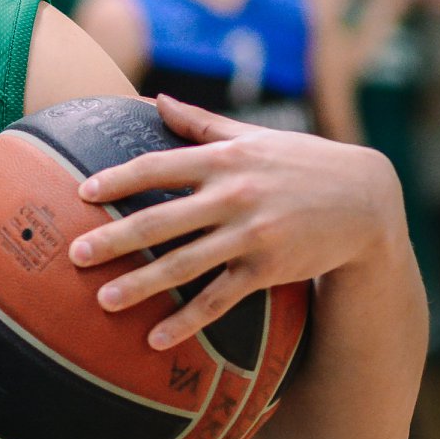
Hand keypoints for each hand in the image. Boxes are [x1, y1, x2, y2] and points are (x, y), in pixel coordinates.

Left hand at [66, 95, 403, 350]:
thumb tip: (155, 100)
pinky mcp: (268, 269)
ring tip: (103, 301)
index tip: (82, 193)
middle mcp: (232, 196)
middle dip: (115, 238)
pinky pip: (220, 300)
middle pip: (161, 220)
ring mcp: (250, 235)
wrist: (365, 199)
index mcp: (223, 160)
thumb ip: (200, 123)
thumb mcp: (252, 137)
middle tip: (74, 253)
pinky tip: (156, 338)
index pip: (157, 167)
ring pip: (185, 265)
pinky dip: (187, 321)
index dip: (118, 179)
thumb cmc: (300, 162)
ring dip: (141, 285)